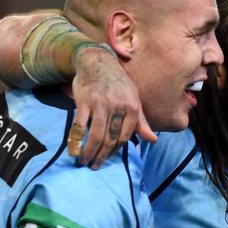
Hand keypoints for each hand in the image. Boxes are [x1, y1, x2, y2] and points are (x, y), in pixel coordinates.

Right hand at [69, 47, 156, 167]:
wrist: (98, 61)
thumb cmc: (118, 83)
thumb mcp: (134, 99)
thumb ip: (141, 122)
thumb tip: (153, 140)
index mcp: (132, 107)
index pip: (124, 137)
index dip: (115, 150)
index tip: (107, 158)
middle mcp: (117, 107)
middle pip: (110, 139)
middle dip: (102, 156)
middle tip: (95, 166)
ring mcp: (100, 104)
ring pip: (97, 135)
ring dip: (90, 152)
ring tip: (85, 161)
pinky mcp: (84, 102)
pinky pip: (80, 126)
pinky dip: (76, 140)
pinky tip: (74, 150)